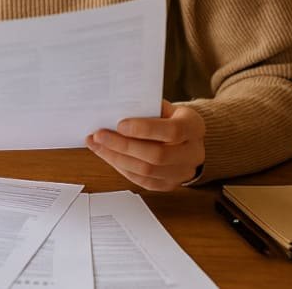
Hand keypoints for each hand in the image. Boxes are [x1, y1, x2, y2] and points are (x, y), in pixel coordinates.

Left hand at [85, 99, 204, 191]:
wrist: (186, 138)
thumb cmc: (169, 118)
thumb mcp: (164, 107)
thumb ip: (146, 108)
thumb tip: (115, 111)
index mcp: (193, 127)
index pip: (172, 131)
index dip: (144, 130)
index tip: (119, 124)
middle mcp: (193, 153)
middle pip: (157, 155)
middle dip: (123, 146)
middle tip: (99, 135)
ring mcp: (182, 173)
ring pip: (146, 172)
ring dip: (116, 158)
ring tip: (97, 145)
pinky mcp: (169, 185)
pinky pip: (142, 181)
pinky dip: (121, 168)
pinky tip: (107, 155)